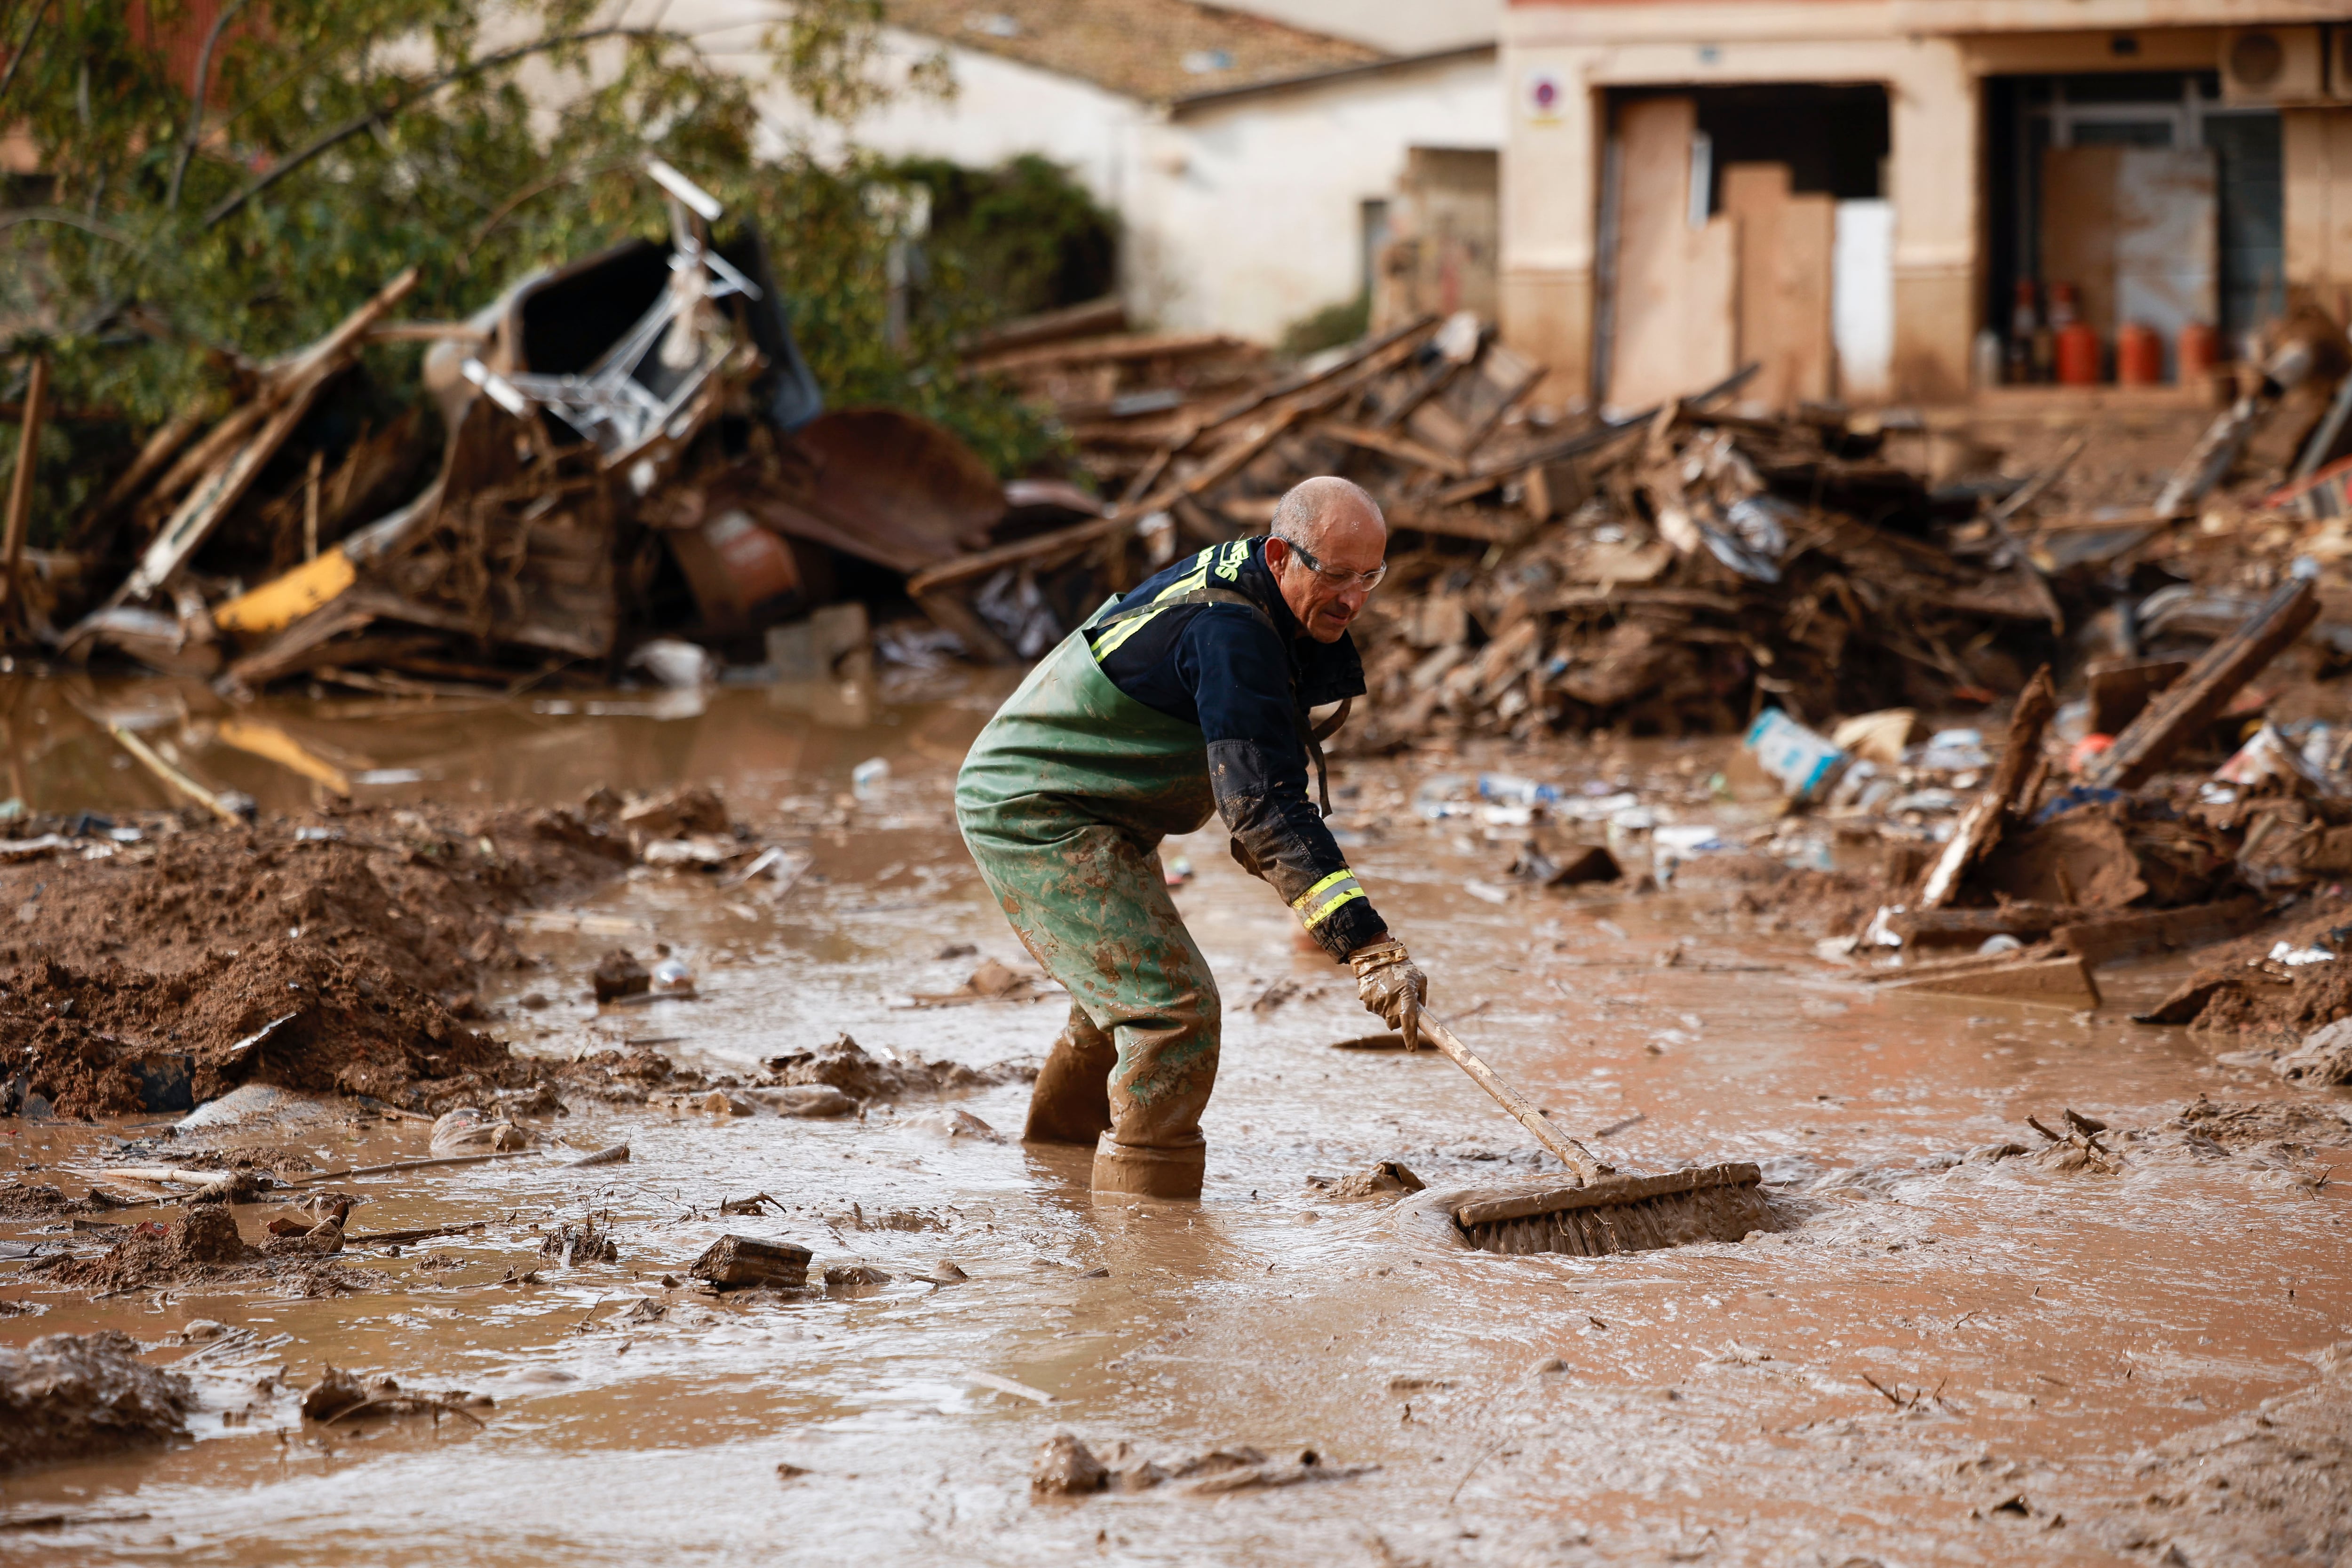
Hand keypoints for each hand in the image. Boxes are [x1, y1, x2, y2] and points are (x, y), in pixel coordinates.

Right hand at [1349, 935, 1426, 1049]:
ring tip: (1388, 991)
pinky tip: (1379, 990)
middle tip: (1399, 1003)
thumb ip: (1422, 997)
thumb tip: (1420, 1014)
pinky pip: (1373, 1009)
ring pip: (1383, 1016)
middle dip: (1397, 1018)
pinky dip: (1377, 1003)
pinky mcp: (1366, 1000)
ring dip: (1386, 1008)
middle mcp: (1390, 1001)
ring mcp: (1376, 1001)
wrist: (1376, 955)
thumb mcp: (1420, 979)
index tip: (1412, 1049)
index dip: (1410, 1037)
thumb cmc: (1403, 968)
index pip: (1408, 1022)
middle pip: (1393, 1024)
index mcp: (1406, 996)